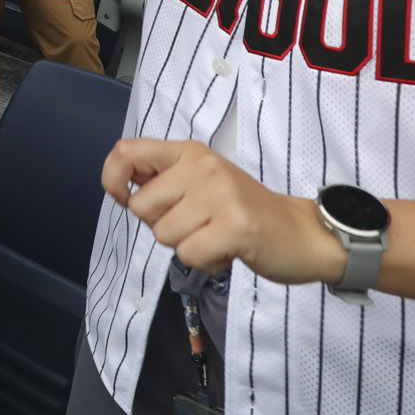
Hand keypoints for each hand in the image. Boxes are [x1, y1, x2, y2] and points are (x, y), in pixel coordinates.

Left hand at [102, 139, 346, 283]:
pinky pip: (189, 254)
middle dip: (161, 226)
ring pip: (164, 235)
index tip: (127, 199)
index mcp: (189, 152)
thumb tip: (120, 186)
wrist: (301, 232)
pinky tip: (226, 251)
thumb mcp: (200, 182)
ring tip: (215, 236)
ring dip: (186, 246)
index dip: (113, 179)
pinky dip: (204, 262)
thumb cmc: (243, 211)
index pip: (126, 151)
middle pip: (141, 206)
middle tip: (195, 225)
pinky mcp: (236, 226)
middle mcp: (203, 166)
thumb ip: (162, 181)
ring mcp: (221, 195)